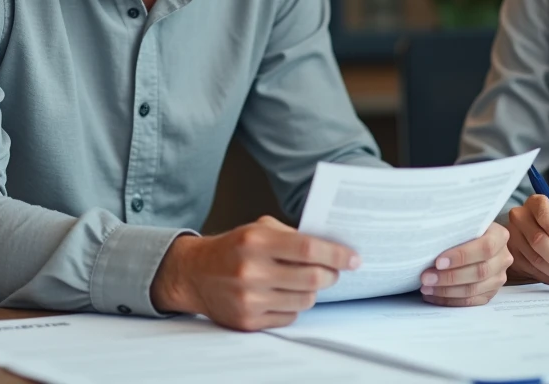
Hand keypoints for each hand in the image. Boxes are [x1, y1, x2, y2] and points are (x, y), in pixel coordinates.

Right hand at [150, 215, 358, 330]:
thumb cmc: (234, 247)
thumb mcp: (259, 228)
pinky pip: (290, 316)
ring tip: (306, 281)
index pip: (307, 249)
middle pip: (312, 278)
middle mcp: (251, 270)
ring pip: (305, 300)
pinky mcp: (248, 320)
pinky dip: (294, 305)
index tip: (353, 258)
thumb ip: (292, 235)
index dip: (336, 254)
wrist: (195, 273)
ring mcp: (249, 298)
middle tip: (334, 271)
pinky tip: (284, 294)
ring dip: (313, 291)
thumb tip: (331, 248)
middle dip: (331, 275)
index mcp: (255, 241)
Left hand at [420, 222, 513, 306]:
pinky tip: (434, 296)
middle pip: (479, 271)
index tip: (438, 262)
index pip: (485, 247)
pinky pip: (471, 301)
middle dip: (449, 277)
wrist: (471, 240)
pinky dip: (450, 300)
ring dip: (447, 291)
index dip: (462, 256)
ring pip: (474, 289)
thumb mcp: (462, 223)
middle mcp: (503, 258)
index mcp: (499, 236)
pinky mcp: (490, 292)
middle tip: (426, 277)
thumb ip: (454, 229)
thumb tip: (430, 238)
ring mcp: (498, 277)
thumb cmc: (462, 229)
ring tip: (426, 287)